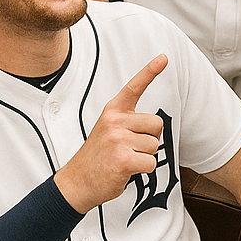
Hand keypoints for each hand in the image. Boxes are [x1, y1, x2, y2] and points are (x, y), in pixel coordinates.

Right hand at [55, 54, 167, 212]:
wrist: (77, 182)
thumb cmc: (98, 157)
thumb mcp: (108, 129)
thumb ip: (127, 121)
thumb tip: (154, 125)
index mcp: (112, 111)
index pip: (134, 87)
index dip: (150, 71)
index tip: (163, 58)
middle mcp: (115, 121)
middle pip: (156, 124)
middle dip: (150, 138)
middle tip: (130, 148)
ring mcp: (118, 139)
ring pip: (154, 145)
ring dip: (144, 156)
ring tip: (125, 159)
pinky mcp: (123, 159)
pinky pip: (150, 163)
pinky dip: (143, 170)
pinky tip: (126, 170)